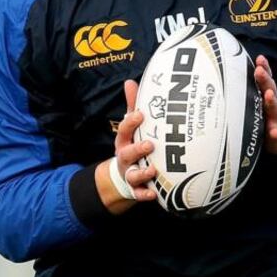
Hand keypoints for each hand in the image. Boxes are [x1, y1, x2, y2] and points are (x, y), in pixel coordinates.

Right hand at [96, 79, 157, 212]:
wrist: (122, 176)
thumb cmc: (132, 144)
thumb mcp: (130, 126)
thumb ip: (133, 106)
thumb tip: (130, 81)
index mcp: (124, 141)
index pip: (124, 130)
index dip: (130, 122)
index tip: (141, 114)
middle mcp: (125, 157)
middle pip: (126, 153)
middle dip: (137, 149)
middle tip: (150, 144)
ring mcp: (129, 173)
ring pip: (132, 175)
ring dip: (142, 173)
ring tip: (153, 170)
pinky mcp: (135, 189)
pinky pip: (138, 194)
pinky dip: (145, 194)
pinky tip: (154, 194)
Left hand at [254, 55, 276, 154]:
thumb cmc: (270, 113)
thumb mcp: (266, 97)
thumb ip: (261, 83)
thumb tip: (257, 62)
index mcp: (268, 95)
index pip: (266, 80)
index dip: (264, 69)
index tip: (260, 60)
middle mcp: (274, 104)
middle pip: (270, 90)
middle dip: (265, 80)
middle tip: (259, 71)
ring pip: (274, 109)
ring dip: (271, 101)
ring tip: (268, 95)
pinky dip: (275, 132)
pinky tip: (274, 132)